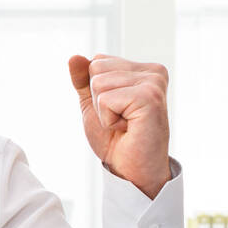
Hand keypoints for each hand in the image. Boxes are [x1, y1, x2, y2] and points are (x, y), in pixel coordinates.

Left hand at [68, 53, 171, 197]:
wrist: (131, 170)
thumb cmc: (116, 139)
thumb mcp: (93, 104)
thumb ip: (83, 80)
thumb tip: (74, 57)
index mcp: (144, 69)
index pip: (98, 61)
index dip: (96, 92)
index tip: (116, 110)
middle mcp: (153, 72)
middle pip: (96, 68)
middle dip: (98, 100)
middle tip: (120, 119)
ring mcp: (154, 84)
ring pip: (99, 83)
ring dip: (103, 112)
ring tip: (124, 124)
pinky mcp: (149, 98)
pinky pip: (105, 99)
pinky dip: (108, 119)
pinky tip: (127, 128)